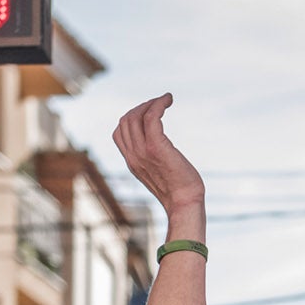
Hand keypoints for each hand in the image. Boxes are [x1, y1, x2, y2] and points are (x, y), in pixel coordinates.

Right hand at [113, 94, 203, 212]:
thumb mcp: (159, 173)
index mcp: (131, 162)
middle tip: (160, 104)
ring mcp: (142, 152)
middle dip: (142, 106)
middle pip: (126, 120)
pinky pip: (151, 117)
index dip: (133, 117)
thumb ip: (153, 159)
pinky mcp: (156, 148)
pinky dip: (158, 104)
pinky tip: (168, 100)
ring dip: (151, 102)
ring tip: (165, 100)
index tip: (151, 113)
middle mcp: (133, 156)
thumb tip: (160, 146)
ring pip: (136, 116)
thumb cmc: (179, 190)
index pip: (119, 131)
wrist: (185, 204)